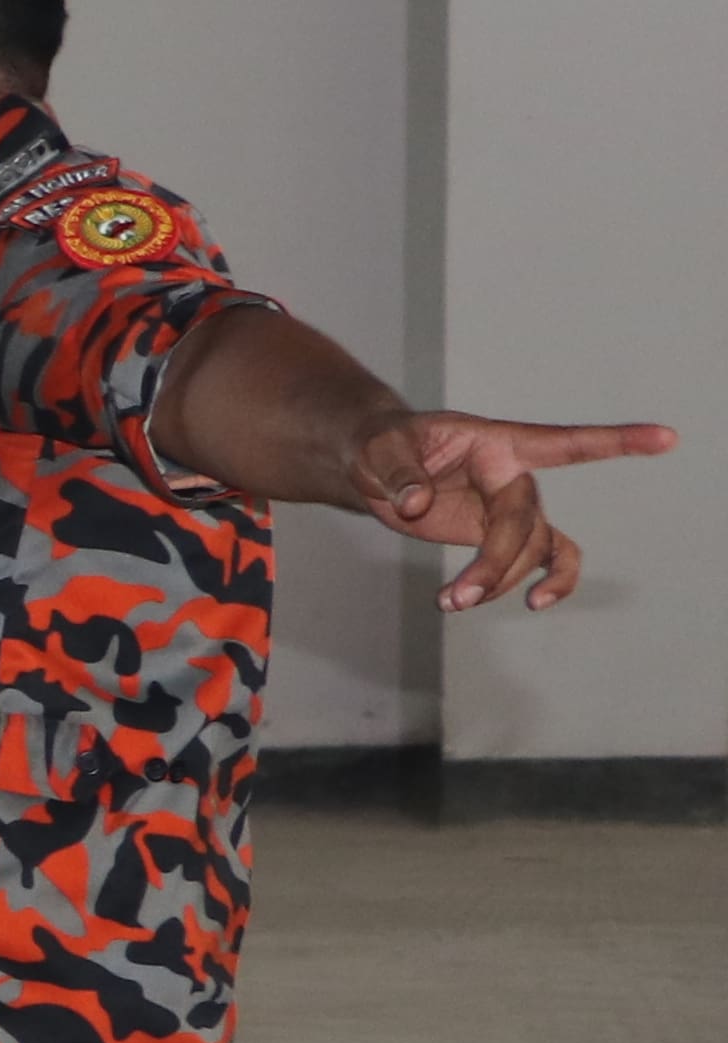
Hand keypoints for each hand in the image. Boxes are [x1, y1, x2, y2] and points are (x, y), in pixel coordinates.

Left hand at [351, 406, 674, 612]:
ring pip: (532, 551)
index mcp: (497, 443)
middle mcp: (514, 474)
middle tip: (454, 600)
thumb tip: (415, 505)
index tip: (667, 438)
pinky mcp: (501, 534)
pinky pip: (543, 559)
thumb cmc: (380, 446)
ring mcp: (512, 507)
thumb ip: (397, 473)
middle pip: (525, 523)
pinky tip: (534, 604)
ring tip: (450, 604)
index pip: (564, 442)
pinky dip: (545, 583)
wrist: (374, 466)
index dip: (616, 441)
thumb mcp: (377, 450)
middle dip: (495, 563)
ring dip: (499, 583)